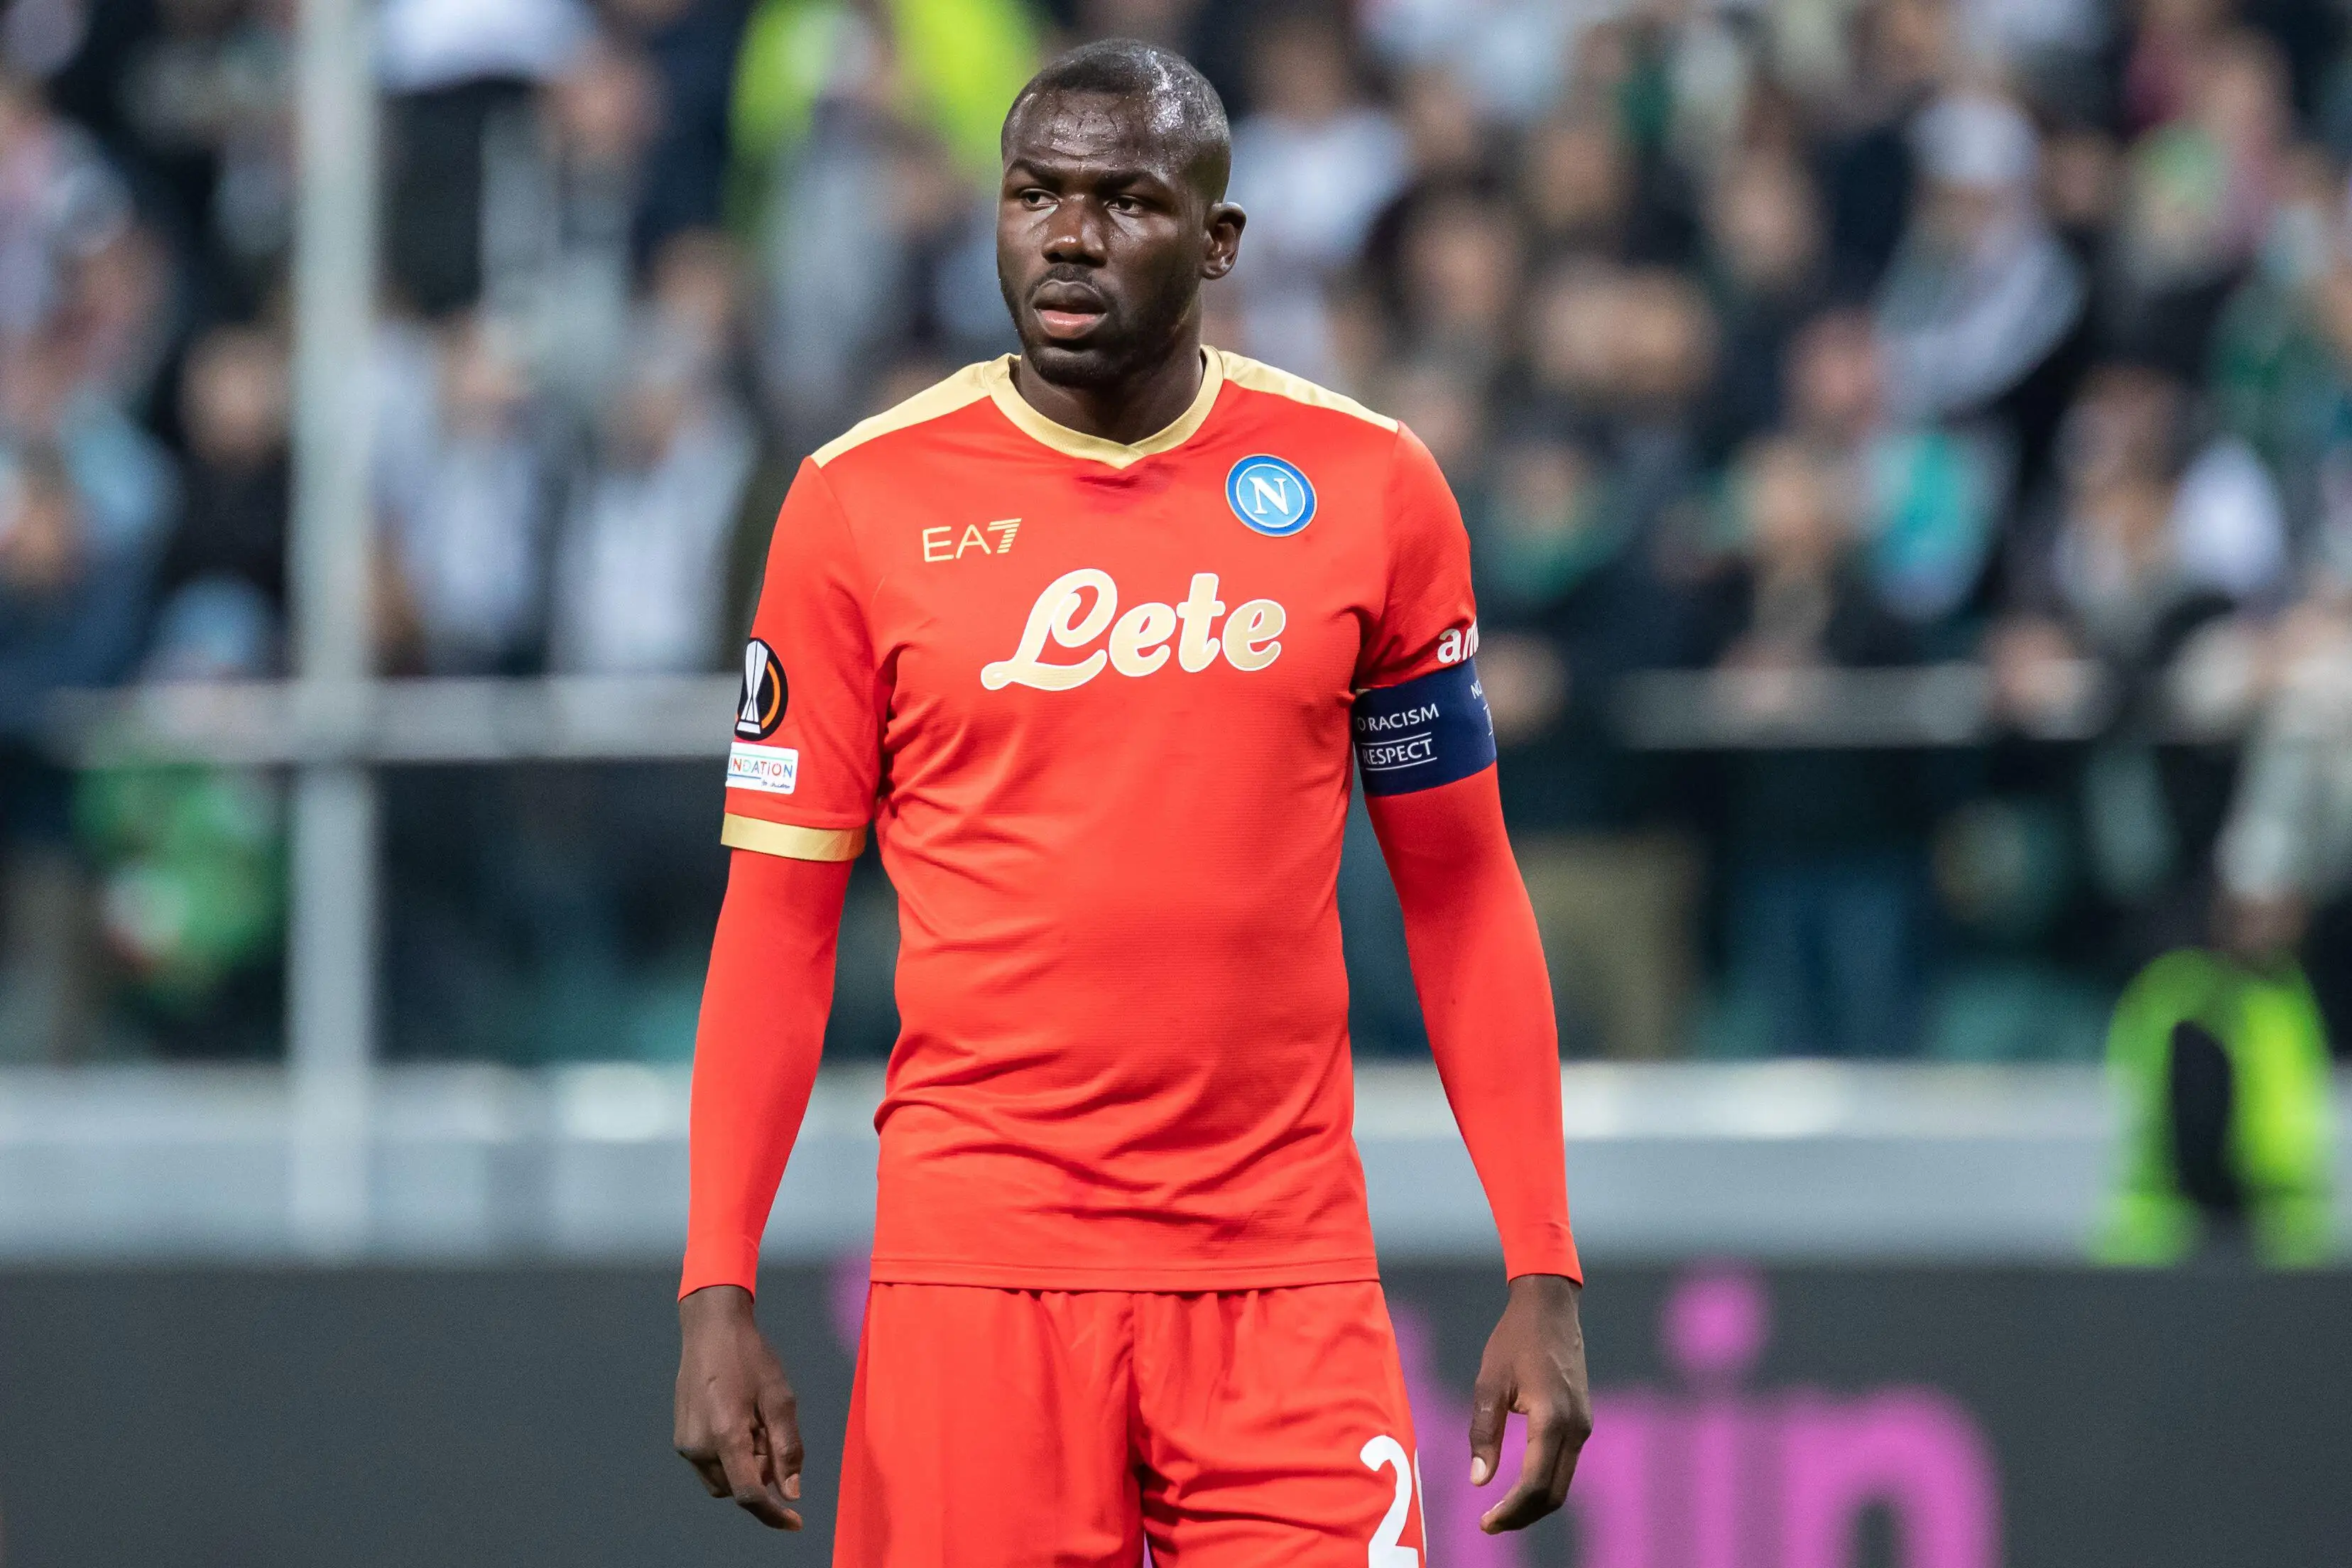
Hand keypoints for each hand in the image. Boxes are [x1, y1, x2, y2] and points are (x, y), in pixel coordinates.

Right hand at [675, 1285, 804, 1529]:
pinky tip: (740, 1422)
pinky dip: (731, 1458)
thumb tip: (791, 1492)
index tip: (796, 1522)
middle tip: (772, 1430)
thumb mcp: (780, 1398)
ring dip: (746, 1467)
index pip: (750, 1494)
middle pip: (738, 1488)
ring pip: (724, 1480)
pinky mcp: (681, 1438)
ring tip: (755, 1422)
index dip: (774, 1514)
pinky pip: (711, 1465)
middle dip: (762, 1473)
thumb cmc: (750, 1358)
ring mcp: (685, 1444)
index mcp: (725, 1436)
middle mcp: (698, 1447)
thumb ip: (787, 1448)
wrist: (710, 1329)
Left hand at [1468, 1273, 1591, 1532]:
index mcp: (1552, 1419)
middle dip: (1523, 1516)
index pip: (1536, 1485)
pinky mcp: (1581, 1419)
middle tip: (1490, 1524)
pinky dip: (1544, 1482)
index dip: (1512, 1511)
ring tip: (1501, 1510)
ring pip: (1562, 1482)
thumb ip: (1484, 1433)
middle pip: (1554, 1493)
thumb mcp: (1489, 1383)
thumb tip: (1480, 1481)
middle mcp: (1575, 1428)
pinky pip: (1565, 1464)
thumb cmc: (1514, 1339)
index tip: (1486, 1523)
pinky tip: (1520, 1484)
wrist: (1550, 1306)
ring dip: (1534, 1502)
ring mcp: (1583, 1425)